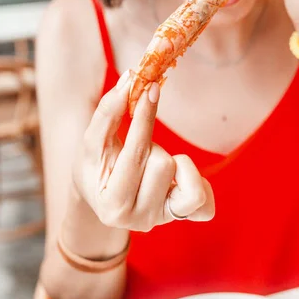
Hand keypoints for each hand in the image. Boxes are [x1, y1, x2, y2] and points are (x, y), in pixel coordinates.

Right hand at [72, 72, 214, 231]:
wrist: (101, 197)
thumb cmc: (95, 166)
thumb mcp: (92, 141)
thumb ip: (108, 112)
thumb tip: (130, 78)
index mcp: (112, 205)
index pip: (137, 152)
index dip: (144, 116)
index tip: (151, 87)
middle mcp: (140, 220)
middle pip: (164, 162)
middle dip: (150, 145)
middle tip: (137, 149)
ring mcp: (164, 220)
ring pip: (182, 173)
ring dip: (168, 159)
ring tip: (149, 163)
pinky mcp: (183, 216)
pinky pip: (206, 201)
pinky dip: (195, 179)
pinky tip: (177, 175)